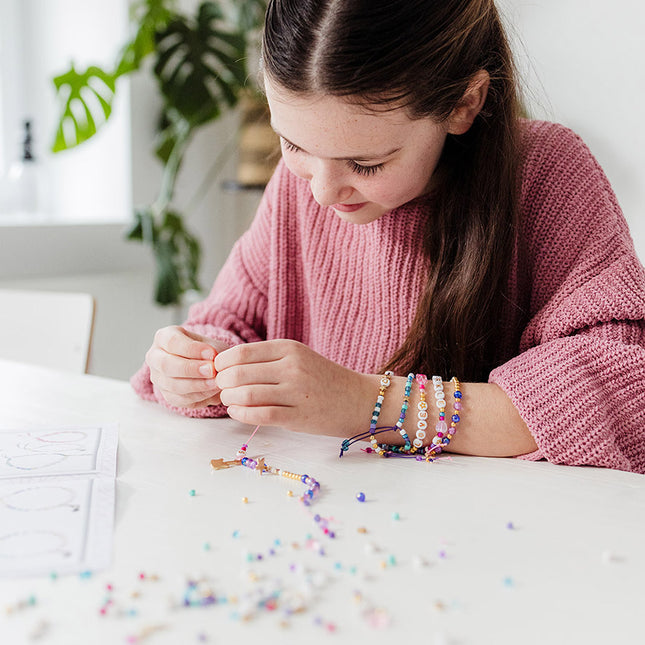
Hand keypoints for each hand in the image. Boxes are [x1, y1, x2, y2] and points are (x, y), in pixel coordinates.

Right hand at [145, 325, 229, 408]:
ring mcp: (158, 378)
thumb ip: (211, 352)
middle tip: (211, 370)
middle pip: (166, 365)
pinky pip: (180, 399)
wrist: (206, 366)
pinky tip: (213, 391)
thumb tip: (213, 361)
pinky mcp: (166, 395)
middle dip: (191, 369)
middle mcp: (155, 357)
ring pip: (172, 385)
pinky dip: (198, 396)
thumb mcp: (209, 344)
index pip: (172, 342)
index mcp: (163, 337)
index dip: (192, 349)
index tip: (211, 353)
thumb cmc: (206, 351)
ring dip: (196, 385)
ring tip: (216, 382)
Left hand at [214, 339, 373, 435]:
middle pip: (239, 373)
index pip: (241, 352)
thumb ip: (266, 360)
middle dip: (222, 383)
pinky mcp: (298, 416)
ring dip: (229, 399)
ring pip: (246, 394)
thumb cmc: (322, 379)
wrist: (357, 400)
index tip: (217, 371)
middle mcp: (292, 367)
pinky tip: (237, 412)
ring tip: (229, 400)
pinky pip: (260, 414)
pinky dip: (241, 414)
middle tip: (221, 389)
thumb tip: (224, 366)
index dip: (221, 364)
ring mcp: (296, 392)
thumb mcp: (297, 358)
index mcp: (289, 348)